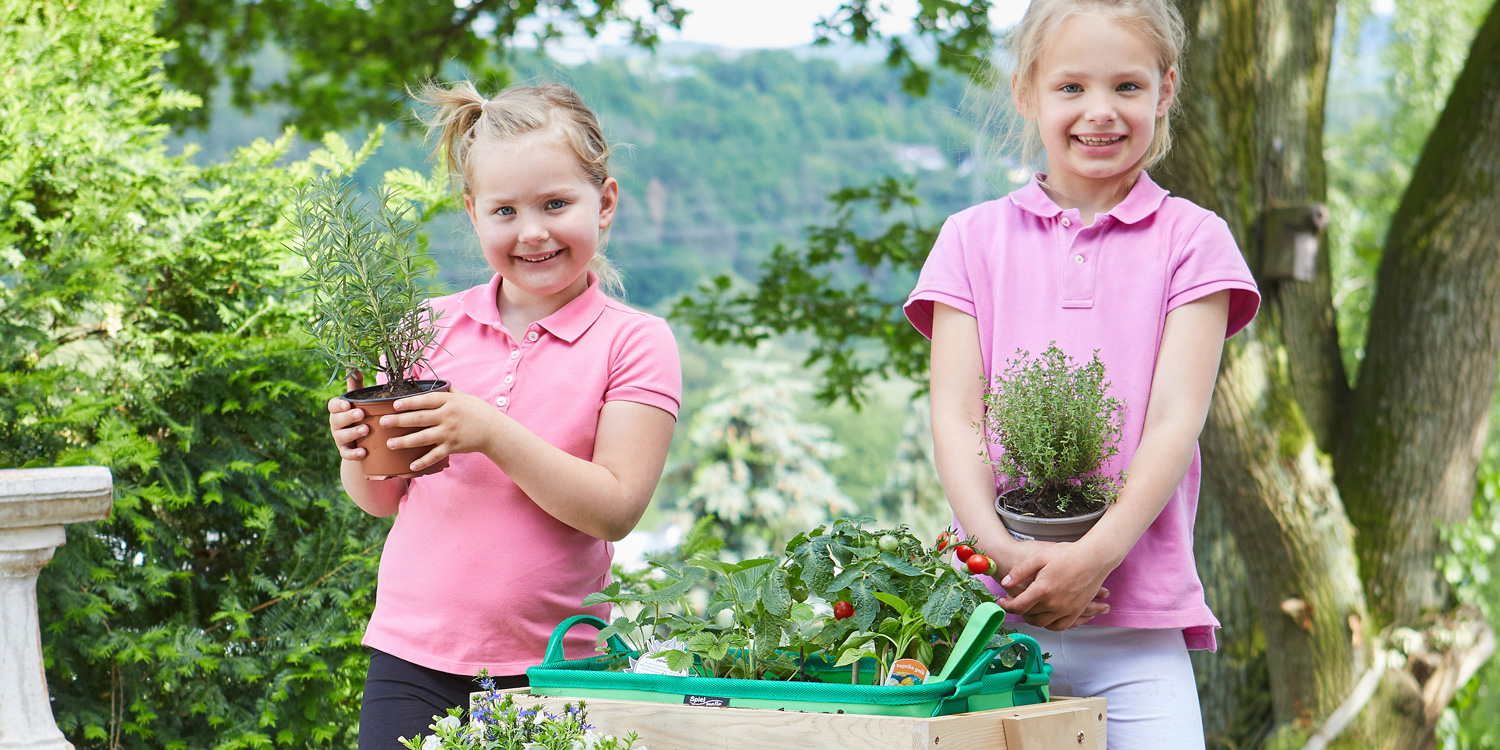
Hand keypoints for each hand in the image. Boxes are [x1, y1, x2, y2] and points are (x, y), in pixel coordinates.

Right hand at [327, 372, 367, 461]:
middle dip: (348, 417)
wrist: (364, 440)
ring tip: (366, 430)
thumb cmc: (362, 414)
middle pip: (337, 420)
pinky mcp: (346, 451)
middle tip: (361, 414)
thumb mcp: (359, 399)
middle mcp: (336, 423)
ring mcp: (340, 438)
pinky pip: (347, 454)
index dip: (338, 405)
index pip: (332, 406)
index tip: (347, 404)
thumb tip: (354, 364)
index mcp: (338, 410)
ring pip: (342, 436)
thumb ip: (356, 383)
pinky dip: (354, 454)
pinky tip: (364, 452)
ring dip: (353, 433)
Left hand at [380, 386, 498, 472]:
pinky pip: (434, 455)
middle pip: (419, 419)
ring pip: (422, 438)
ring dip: (404, 442)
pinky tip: (411, 466)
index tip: (394, 405)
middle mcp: (447, 416)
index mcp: (449, 402)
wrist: (493, 430)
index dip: (409, 402)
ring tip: (390, 443)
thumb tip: (432, 383)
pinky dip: (423, 462)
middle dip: (399, 421)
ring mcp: (449, 433)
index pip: (425, 400)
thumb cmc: (477, 411)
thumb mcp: (463, 396)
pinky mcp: (452, 447)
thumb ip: (447, 391)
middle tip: (383, 423)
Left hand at [996, 542, 1113, 629]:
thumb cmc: (1068, 554)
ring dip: (1033, 619)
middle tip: (1015, 603)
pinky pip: (1060, 626)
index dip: (1007, 606)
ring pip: (1044, 624)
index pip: (1019, 606)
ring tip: (1029, 610)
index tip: (1003, 601)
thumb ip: (1020, 571)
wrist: (1094, 557)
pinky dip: (1050, 625)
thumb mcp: (1039, 557)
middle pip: (1030, 616)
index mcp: (1042, 590)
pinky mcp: (1076, 612)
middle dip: (1019, 611)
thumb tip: (1005, 583)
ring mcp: (1066, 610)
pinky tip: (1046, 617)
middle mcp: (1054, 604)